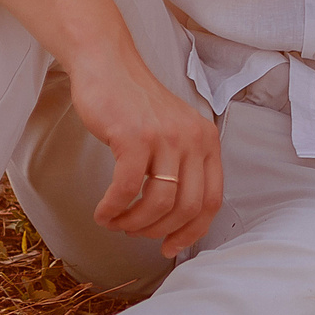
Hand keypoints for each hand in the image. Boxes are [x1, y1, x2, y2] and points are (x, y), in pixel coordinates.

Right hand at [67, 46, 225, 256]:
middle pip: (187, 207)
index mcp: (207, 141)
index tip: (170, 247)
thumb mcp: (173, 133)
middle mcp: (193, 139)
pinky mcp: (135, 137)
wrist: (108, 66)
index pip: (211, 201)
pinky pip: (127, 188)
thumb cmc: (135, 105)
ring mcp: (165, 137)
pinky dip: (113, 208)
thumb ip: (181, 167)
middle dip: (158, 230)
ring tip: (116, 222)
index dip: (191, 231)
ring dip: (134, 222)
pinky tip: (103, 212)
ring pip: (159, 202)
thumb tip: (175, 219)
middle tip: (134, 232)